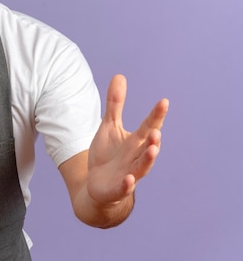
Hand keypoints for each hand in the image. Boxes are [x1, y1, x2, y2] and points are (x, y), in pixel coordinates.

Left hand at [87, 75, 167, 204]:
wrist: (98, 186)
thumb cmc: (108, 155)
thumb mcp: (109, 126)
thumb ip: (115, 104)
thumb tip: (120, 76)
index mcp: (135, 141)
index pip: (148, 126)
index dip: (156, 115)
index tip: (164, 101)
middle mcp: (136, 157)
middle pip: (147, 146)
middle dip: (153, 139)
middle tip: (157, 129)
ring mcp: (129, 174)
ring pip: (141, 167)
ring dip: (148, 159)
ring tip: (153, 149)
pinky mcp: (117, 188)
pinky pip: (124, 187)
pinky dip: (127, 184)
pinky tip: (128, 179)